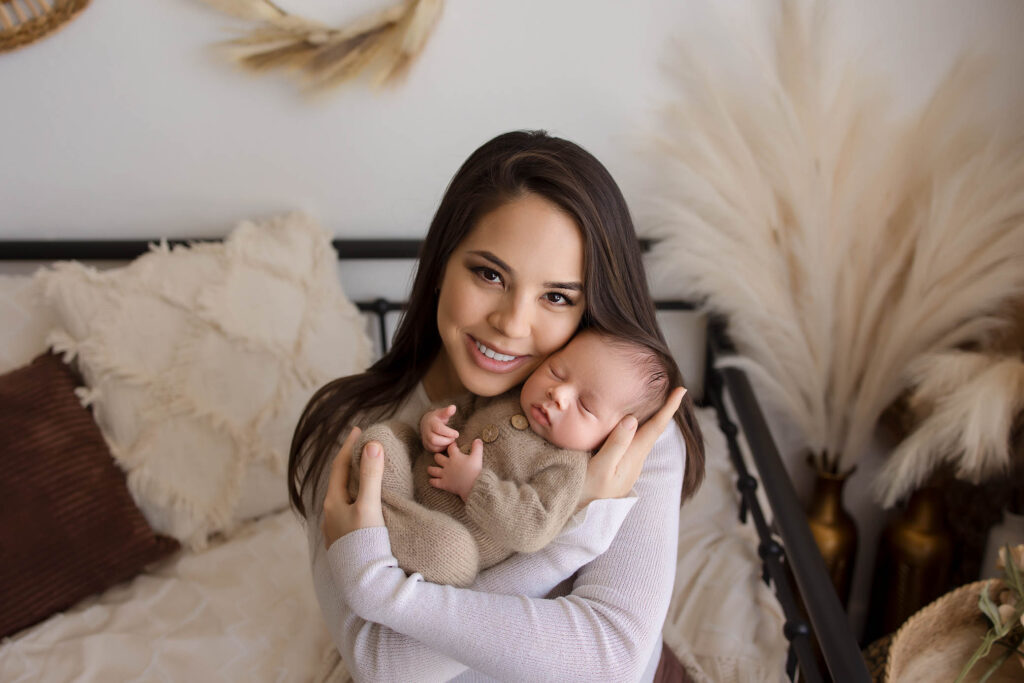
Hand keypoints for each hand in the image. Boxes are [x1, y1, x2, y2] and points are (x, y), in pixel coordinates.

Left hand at [322, 427, 385, 548]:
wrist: (363, 582)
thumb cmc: (364, 543)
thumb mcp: (369, 506)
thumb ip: (371, 476)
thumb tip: (372, 445)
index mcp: (333, 502)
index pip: (340, 466)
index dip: (349, 446)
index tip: (358, 429)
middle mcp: (331, 514)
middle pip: (340, 480)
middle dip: (350, 462)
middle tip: (362, 446)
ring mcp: (337, 528)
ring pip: (344, 496)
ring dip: (354, 480)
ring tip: (365, 470)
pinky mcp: (346, 539)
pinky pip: (349, 509)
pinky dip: (358, 497)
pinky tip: (366, 502)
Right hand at [420, 404, 458, 451]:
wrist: (426, 424)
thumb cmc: (437, 418)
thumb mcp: (442, 413)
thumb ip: (447, 411)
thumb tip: (453, 407)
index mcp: (431, 422)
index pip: (438, 428)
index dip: (449, 432)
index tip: (457, 434)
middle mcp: (426, 431)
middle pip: (434, 439)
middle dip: (446, 440)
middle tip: (454, 438)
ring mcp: (425, 439)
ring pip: (434, 446)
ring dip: (445, 445)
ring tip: (451, 441)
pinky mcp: (427, 446)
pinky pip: (434, 450)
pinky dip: (442, 448)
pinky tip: (447, 444)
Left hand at [427, 438, 482, 501]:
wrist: (473, 485)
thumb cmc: (475, 470)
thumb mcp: (477, 457)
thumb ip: (477, 447)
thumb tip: (477, 439)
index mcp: (455, 457)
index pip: (451, 448)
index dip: (451, 445)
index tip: (452, 444)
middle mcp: (447, 464)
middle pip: (438, 457)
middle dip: (438, 456)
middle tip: (438, 456)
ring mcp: (444, 474)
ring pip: (433, 470)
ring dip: (431, 469)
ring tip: (429, 468)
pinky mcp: (444, 484)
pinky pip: (434, 482)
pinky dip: (432, 481)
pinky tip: (431, 480)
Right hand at [578, 387, 685, 507]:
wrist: (585, 517)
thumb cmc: (588, 491)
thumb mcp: (600, 467)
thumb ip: (616, 444)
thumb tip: (632, 418)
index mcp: (633, 456)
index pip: (656, 427)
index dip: (669, 408)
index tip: (682, 390)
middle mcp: (636, 459)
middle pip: (655, 430)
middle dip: (665, 410)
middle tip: (674, 390)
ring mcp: (630, 465)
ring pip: (646, 436)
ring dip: (654, 419)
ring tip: (659, 402)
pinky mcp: (622, 467)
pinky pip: (635, 442)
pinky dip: (640, 428)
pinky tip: (634, 425)